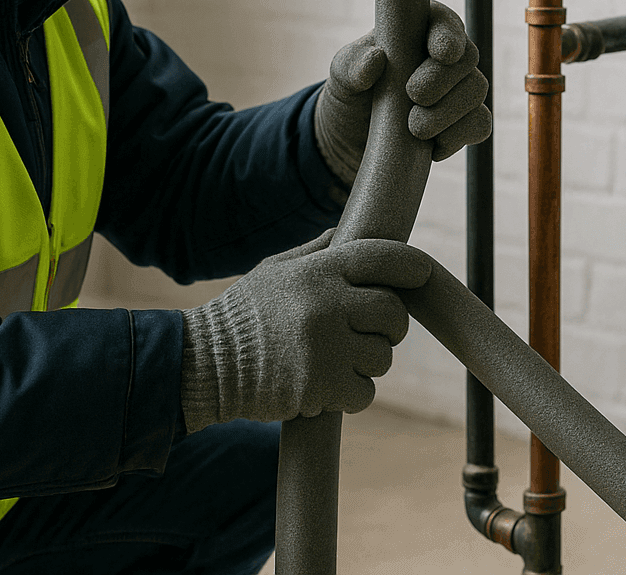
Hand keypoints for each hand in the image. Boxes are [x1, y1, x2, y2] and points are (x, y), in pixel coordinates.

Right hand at [178, 232, 431, 428]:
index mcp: (317, 270)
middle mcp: (327, 303)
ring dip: (367, 362)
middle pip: (393, 312)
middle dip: (390, 325)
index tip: (422, 273)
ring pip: (383, 356)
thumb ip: (316, 253)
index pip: (384, 257)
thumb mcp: (274, 271)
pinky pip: (365, 391)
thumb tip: (349, 232)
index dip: (411, 265)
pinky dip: (352, 394)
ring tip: (335, 361)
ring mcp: (326, 346)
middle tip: (371, 332)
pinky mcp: (321, 386)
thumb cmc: (243, 316)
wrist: (204, 365)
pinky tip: (326, 387)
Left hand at [314, 1, 492, 185]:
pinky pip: (479, 125)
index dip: (448, 36)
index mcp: (419, 31)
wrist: (353, 137)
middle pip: (468, 58)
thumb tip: (375, 60)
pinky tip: (432, 146)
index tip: (440, 54)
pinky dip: (458, 137)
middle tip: (414, 96)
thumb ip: (353, 65)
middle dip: (442, 80)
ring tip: (415, 128)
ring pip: (476, 92)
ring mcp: (459, 90)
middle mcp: (446, 57)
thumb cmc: (352, 92)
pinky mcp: (463, 123)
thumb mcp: (342, 76)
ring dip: (447, 112)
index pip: (445, 23)